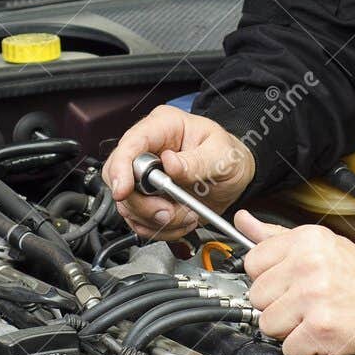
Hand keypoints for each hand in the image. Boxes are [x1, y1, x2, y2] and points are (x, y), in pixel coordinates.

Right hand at [102, 105, 254, 240]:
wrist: (235, 177)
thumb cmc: (228, 156)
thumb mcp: (221, 155)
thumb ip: (196, 161)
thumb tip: (169, 163)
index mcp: (163, 127)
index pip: (130, 144)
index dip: (121, 168)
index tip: (124, 191)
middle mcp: (148, 149)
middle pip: (118, 177)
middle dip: (141, 202)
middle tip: (167, 211)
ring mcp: (145, 176)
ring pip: (127, 204)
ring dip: (155, 218)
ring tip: (185, 215)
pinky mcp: (148, 198)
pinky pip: (140, 220)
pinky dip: (159, 228)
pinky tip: (181, 220)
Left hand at [238, 211, 354, 354]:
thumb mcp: (324, 245)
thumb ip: (278, 236)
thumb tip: (243, 220)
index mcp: (306, 240)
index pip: (252, 262)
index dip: (268, 278)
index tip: (285, 283)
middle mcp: (308, 265)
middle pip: (257, 296)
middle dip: (278, 305)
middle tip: (305, 303)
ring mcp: (314, 297)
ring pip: (268, 324)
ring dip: (289, 329)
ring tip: (315, 318)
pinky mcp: (321, 328)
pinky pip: (288, 348)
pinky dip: (305, 349)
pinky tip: (324, 334)